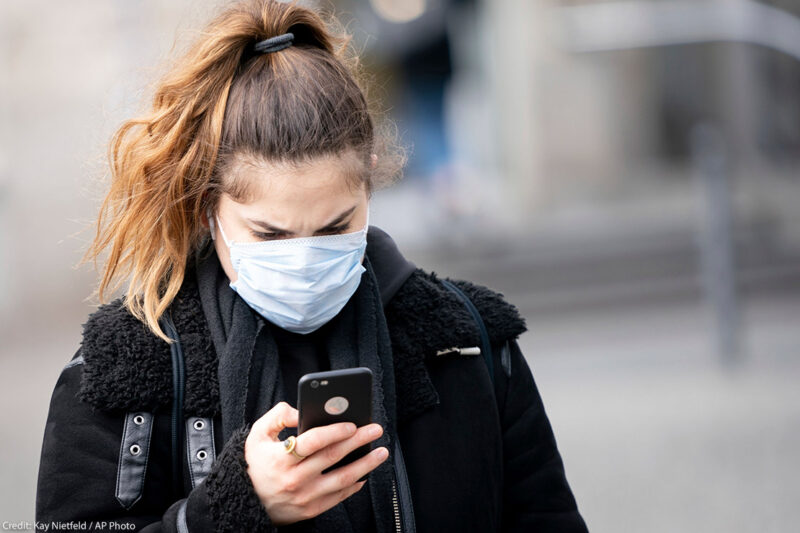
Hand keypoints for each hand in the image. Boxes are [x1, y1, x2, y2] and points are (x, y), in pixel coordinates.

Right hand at [243, 401, 388, 526]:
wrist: (245, 501)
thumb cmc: (254, 464)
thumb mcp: (257, 435)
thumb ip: (279, 416)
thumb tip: (303, 411)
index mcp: (280, 459)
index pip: (313, 442)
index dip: (334, 431)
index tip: (352, 423)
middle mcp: (294, 479)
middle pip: (333, 456)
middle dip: (358, 441)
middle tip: (376, 429)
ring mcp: (304, 497)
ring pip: (342, 479)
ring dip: (365, 464)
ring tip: (381, 451)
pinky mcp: (311, 510)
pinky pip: (339, 497)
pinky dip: (355, 485)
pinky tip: (365, 473)